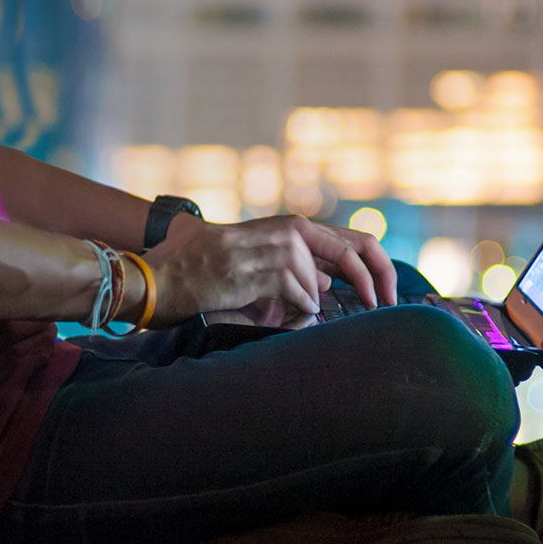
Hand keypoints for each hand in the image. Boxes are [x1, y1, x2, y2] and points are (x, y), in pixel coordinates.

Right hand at [141, 214, 393, 325]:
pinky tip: (279, 314)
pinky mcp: (252, 270)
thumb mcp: (247, 264)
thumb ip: (288, 268)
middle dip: (375, 278)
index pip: (349, 239)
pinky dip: (296, 307)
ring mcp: (265, 249)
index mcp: (282, 228)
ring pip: (317, 276)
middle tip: (386, 305)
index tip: (387, 295)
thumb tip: (324, 284)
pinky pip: (295, 292)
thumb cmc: (197, 275)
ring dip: (311, 301)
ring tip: (292, 313)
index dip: (377, 266)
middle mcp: (279, 232)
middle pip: (351, 249)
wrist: (155, 278)